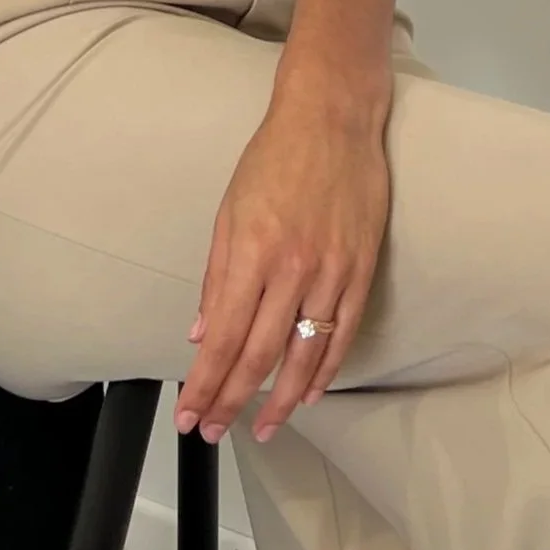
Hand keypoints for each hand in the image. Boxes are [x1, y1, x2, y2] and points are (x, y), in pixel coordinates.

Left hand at [176, 90, 389, 445]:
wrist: (333, 118)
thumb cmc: (274, 158)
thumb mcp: (228, 211)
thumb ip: (216, 278)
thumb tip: (202, 334)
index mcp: (251, 252)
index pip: (224, 337)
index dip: (205, 383)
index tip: (189, 413)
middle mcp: (291, 267)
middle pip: (259, 355)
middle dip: (233, 401)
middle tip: (213, 431)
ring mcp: (331, 271)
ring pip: (304, 354)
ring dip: (281, 401)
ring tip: (263, 430)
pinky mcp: (361, 269)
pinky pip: (342, 333)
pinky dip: (324, 370)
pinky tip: (308, 393)